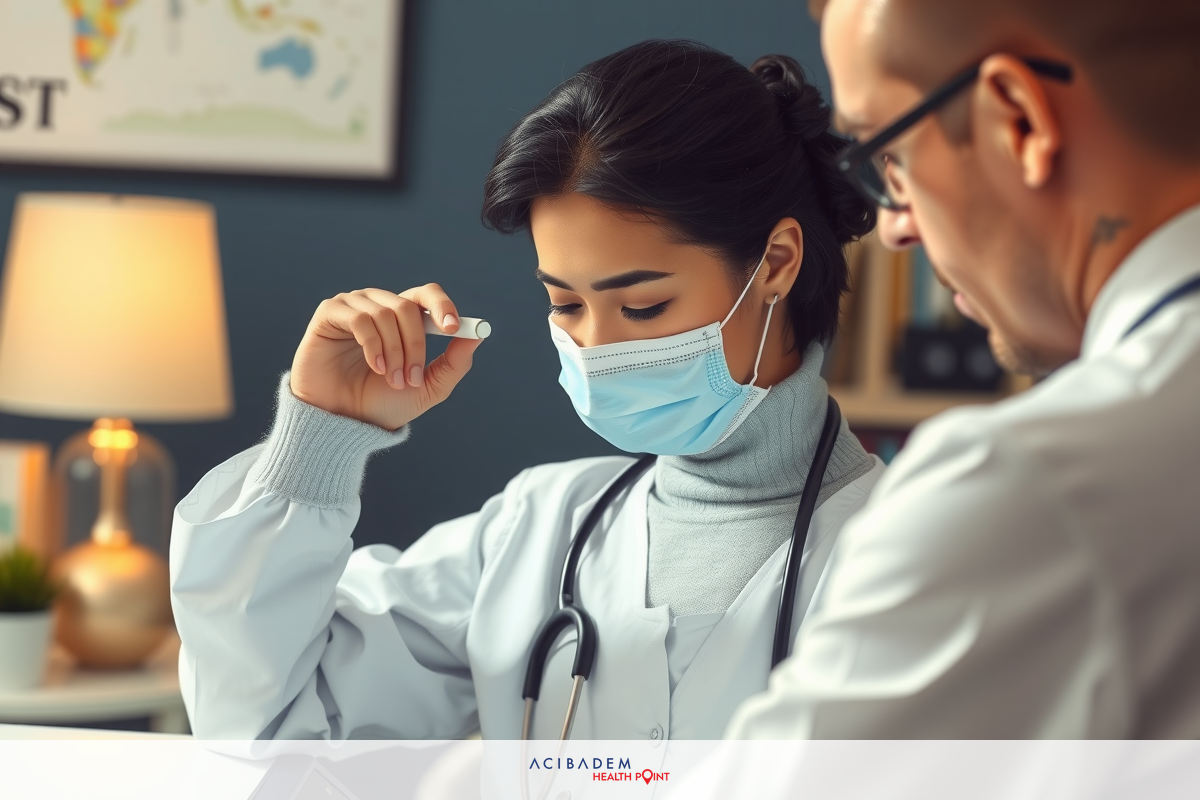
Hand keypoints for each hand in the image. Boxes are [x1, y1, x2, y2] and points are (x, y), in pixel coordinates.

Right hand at [289, 285, 483, 429]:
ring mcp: (353, 307)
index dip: (442, 306)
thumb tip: (478, 334)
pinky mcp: (329, 313)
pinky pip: (360, 318)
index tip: (453, 329)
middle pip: (407, 305)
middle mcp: (378, 306)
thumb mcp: (428, 388)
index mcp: (402, 319)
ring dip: (394, 351)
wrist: (345, 423)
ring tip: (390, 379)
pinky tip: (374, 368)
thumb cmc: (383, 404)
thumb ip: (454, 363)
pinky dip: (372, 345)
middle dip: (415, 345)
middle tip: (412, 377)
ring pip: (385, 314)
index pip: (426, 295)